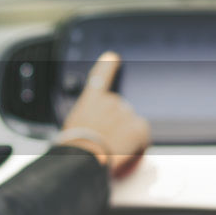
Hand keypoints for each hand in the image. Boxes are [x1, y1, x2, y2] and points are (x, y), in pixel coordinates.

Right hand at [60, 52, 149, 177]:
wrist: (85, 157)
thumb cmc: (75, 146)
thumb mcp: (74, 126)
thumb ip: (88, 118)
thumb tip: (96, 125)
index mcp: (92, 100)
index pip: (100, 77)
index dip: (107, 66)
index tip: (112, 57)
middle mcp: (110, 101)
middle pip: (118, 109)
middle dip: (115, 123)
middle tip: (104, 140)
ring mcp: (126, 113)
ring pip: (130, 123)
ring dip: (124, 133)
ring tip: (112, 147)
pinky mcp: (138, 127)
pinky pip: (141, 134)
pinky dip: (137, 143)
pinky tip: (126, 149)